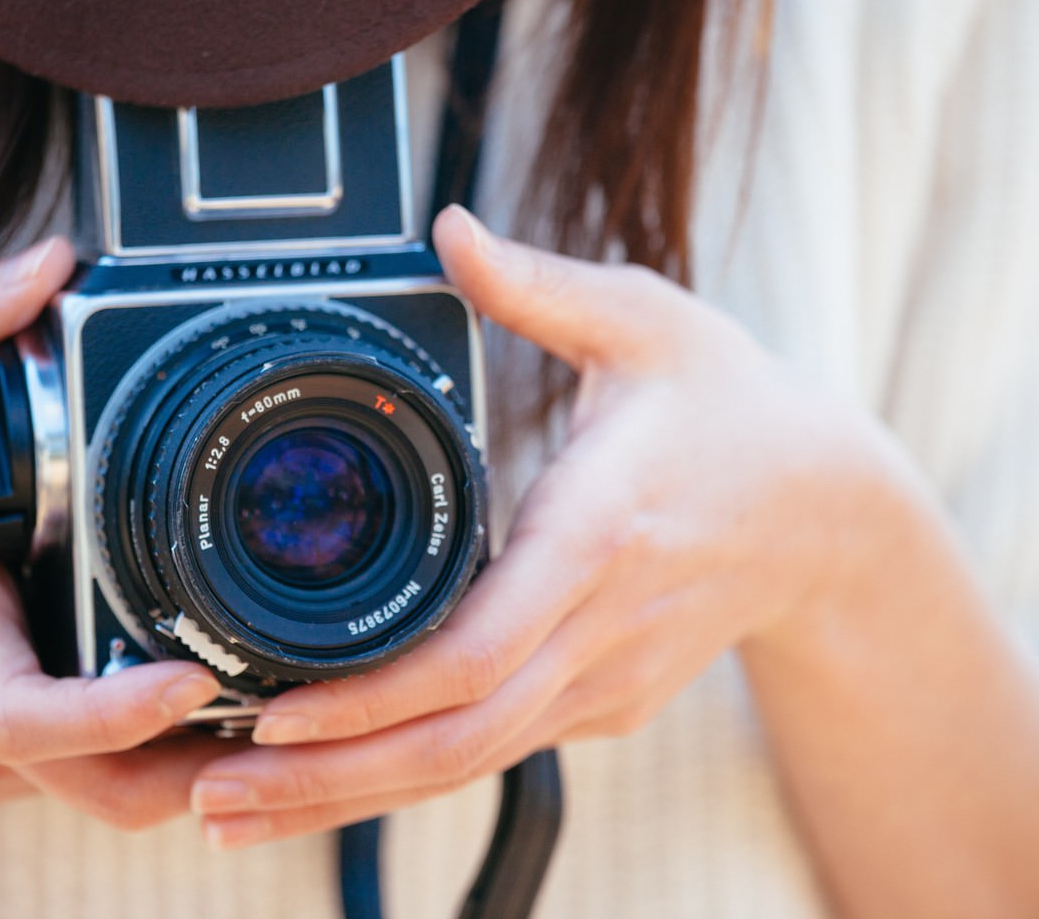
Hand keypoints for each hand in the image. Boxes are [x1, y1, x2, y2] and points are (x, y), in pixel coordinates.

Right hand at [0, 238, 239, 827]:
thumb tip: (54, 262)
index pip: (24, 713)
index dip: (118, 713)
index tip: (199, 675)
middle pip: (93, 785)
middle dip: (197, 767)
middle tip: (291, 709)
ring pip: (93, 796)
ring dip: (182, 768)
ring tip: (268, 706)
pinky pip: (70, 783)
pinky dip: (137, 760)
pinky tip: (190, 708)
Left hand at [189, 205, 906, 847]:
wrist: (829, 514)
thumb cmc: (732, 407)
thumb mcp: (648, 321)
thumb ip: (539, 285)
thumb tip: (444, 226)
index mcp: (600, 533)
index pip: (480, 648)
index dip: (373, 694)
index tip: (271, 709)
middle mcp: (601, 627)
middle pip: (456, 739)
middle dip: (329, 779)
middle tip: (208, 798)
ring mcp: (607, 679)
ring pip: (468, 764)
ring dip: (349, 797)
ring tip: (232, 813)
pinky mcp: (604, 701)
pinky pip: (494, 750)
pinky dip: (405, 773)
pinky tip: (325, 781)